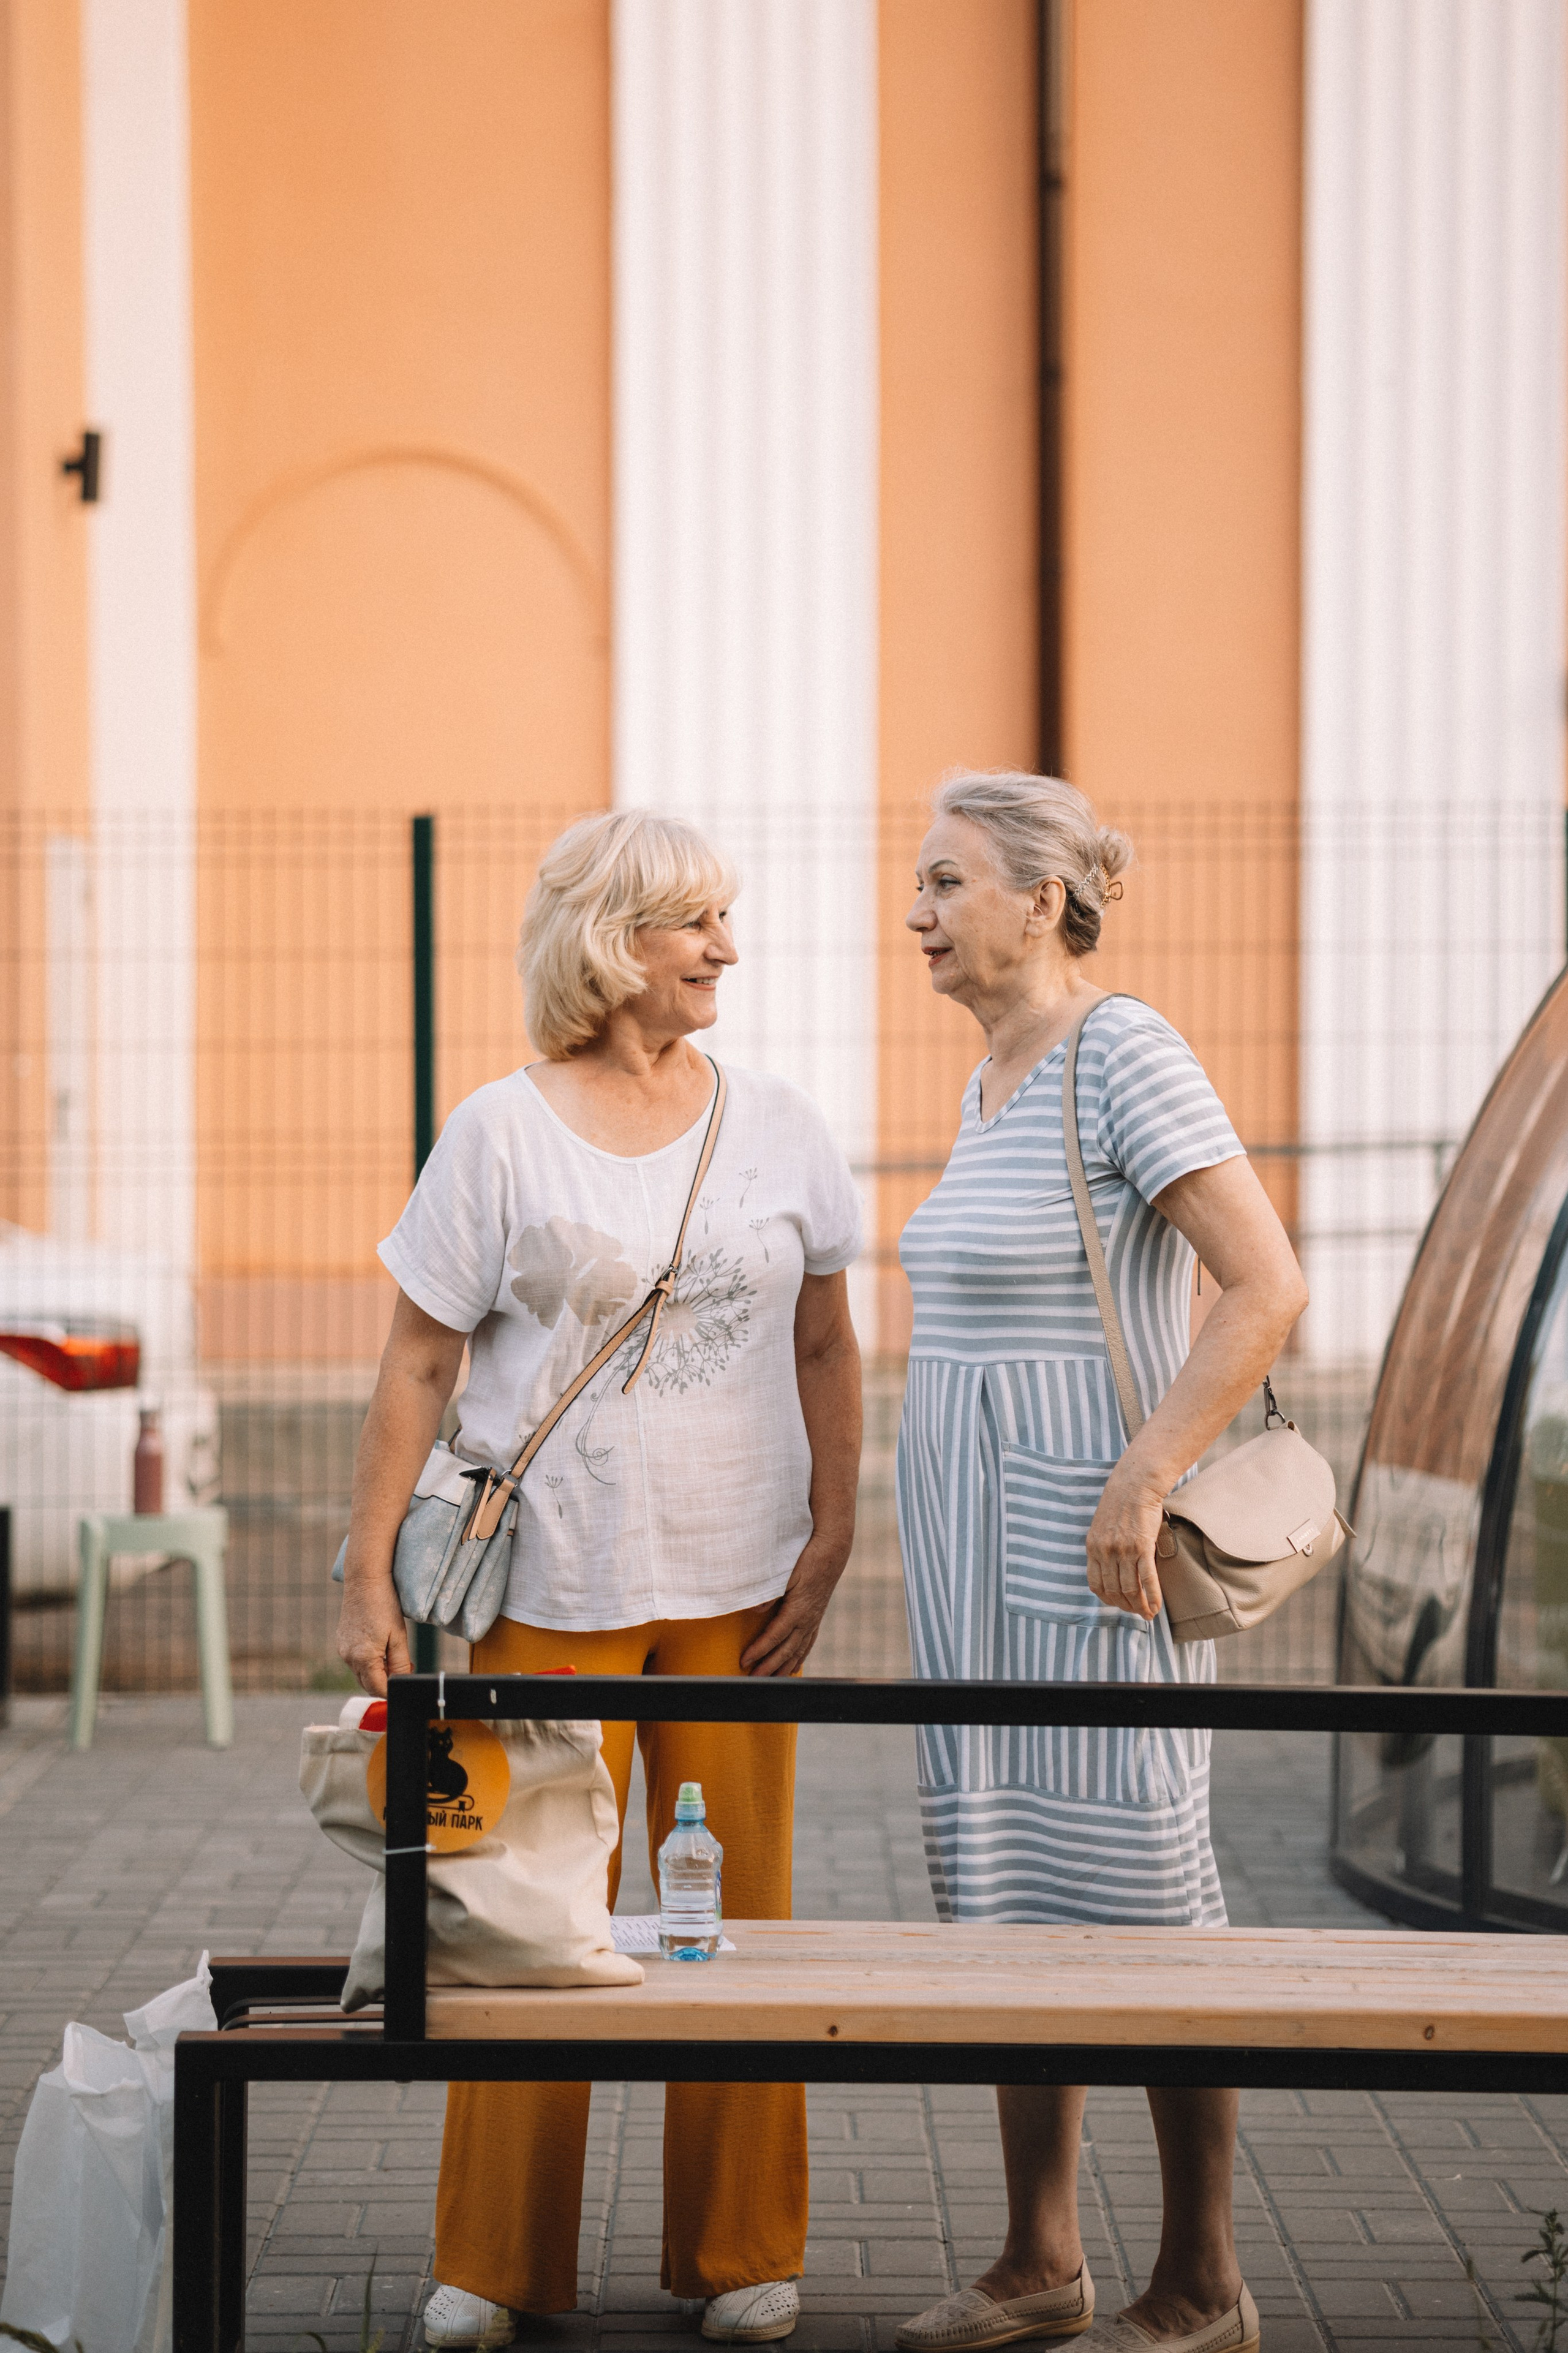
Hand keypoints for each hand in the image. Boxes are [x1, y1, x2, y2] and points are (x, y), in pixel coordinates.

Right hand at [336, 1568, 411, 1694]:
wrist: (365, 1580)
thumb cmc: (385, 1605)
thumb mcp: (399, 1637)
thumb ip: (400, 1665)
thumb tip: (401, 1683)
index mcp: (363, 1658)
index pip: (377, 1689)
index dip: (392, 1691)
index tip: (404, 1685)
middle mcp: (348, 1657)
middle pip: (367, 1684)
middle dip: (384, 1683)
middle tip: (404, 1668)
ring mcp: (342, 1649)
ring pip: (360, 1673)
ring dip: (376, 1672)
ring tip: (392, 1654)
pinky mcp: (341, 1641)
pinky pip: (354, 1660)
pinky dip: (367, 1661)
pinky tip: (379, 1646)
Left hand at [739, 1535, 849, 1676]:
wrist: (832, 1552)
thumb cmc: (807, 1559)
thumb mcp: (786, 1572)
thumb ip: (770, 1592)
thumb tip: (756, 1610)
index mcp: (798, 1610)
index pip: (775, 1637)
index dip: (759, 1651)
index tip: (744, 1661)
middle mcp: (807, 1619)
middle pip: (786, 1649)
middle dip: (769, 1666)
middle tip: (754, 1679)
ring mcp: (814, 1619)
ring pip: (798, 1650)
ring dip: (784, 1667)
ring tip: (773, 1680)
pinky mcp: (817, 1616)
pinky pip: (808, 1642)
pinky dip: (800, 1657)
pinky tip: (794, 1665)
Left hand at [1085, 1461, 1165, 1619]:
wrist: (1135, 1483)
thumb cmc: (1121, 1503)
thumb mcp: (1102, 1527)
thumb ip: (1103, 1547)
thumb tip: (1110, 1567)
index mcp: (1092, 1547)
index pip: (1096, 1584)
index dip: (1108, 1599)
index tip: (1118, 1604)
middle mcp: (1105, 1551)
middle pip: (1114, 1590)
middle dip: (1125, 1606)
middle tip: (1136, 1613)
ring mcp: (1123, 1550)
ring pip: (1130, 1589)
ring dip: (1139, 1606)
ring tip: (1147, 1614)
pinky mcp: (1142, 1547)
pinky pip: (1147, 1580)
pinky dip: (1152, 1597)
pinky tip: (1156, 1608)